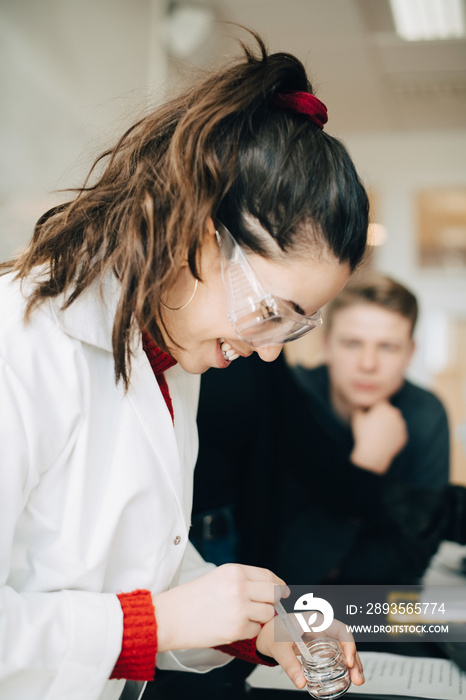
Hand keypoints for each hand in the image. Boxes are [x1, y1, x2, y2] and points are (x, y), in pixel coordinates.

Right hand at [153, 563, 283, 651]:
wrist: (171, 617)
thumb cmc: (191, 598)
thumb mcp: (219, 577)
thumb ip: (243, 580)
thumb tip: (269, 587)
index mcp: (235, 571)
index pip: (269, 576)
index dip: (279, 585)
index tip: (283, 591)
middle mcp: (240, 587)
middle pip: (274, 595)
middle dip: (273, 602)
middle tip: (267, 607)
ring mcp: (240, 609)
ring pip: (267, 614)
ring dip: (259, 618)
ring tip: (240, 616)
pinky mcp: (237, 629)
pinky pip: (255, 630)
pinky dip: (248, 631)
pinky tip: (231, 626)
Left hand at [256, 615, 364, 688]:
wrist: (265, 632)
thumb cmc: (272, 631)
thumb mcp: (279, 647)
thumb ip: (290, 664)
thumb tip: (301, 682)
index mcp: (315, 621)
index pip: (340, 629)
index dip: (348, 644)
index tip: (349, 662)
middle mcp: (322, 628)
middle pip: (345, 642)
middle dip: (354, 659)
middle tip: (357, 678)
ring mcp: (322, 637)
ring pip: (343, 649)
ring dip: (352, 664)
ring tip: (356, 680)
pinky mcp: (320, 647)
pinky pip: (336, 655)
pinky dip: (343, 666)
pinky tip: (348, 677)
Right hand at [350, 399, 407, 473]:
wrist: (373, 453)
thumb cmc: (363, 434)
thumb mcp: (357, 418)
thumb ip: (360, 408)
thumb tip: (363, 406)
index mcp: (384, 407)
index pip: (380, 404)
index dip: (374, 410)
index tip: (369, 417)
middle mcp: (395, 413)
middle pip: (388, 412)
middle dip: (382, 417)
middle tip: (373, 427)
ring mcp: (401, 425)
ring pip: (394, 423)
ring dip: (388, 426)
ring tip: (377, 435)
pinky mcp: (404, 436)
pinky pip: (396, 434)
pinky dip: (391, 437)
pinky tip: (383, 442)